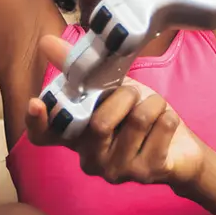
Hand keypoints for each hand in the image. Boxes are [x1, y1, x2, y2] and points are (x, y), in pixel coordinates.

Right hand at [23, 34, 205, 188]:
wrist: (179, 150)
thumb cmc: (136, 116)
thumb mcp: (109, 89)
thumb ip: (79, 68)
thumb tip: (46, 41)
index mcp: (75, 137)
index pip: (43, 135)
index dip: (36, 120)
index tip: (36, 102)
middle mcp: (90, 159)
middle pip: (100, 123)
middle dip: (124, 96)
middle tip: (134, 94)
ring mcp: (117, 170)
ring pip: (136, 121)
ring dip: (152, 103)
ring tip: (153, 108)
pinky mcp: (146, 173)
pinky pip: (161, 128)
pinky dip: (168, 116)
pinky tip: (165, 125)